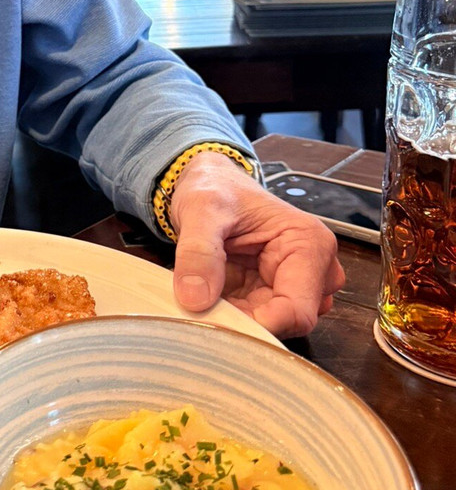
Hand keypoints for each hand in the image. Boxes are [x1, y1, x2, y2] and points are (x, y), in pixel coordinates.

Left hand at [168, 152, 344, 338]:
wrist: (208, 183)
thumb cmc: (215, 188)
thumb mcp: (201, 211)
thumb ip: (199, 252)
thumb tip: (196, 299)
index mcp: (309, 243)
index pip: (299, 309)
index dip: (261, 326)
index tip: (220, 324)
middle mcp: (313, 268)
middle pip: (288, 322)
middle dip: (245, 324)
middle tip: (203, 309)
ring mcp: (294, 283)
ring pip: (271, 325)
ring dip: (237, 320)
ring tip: (203, 296)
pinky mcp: (272, 292)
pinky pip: (255, 318)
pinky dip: (230, 314)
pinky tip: (209, 297)